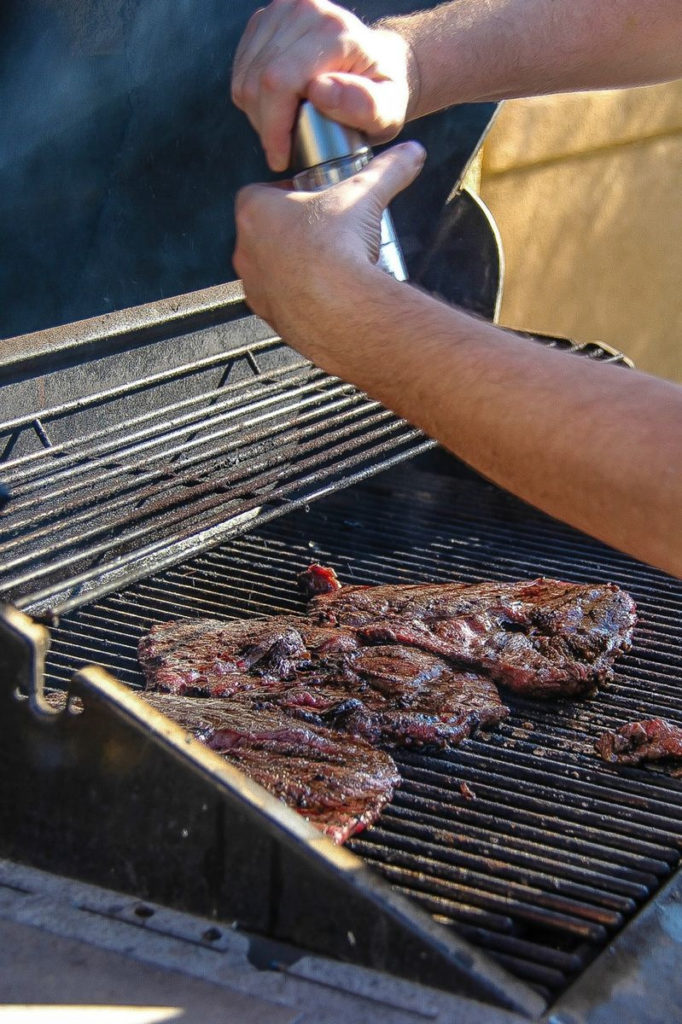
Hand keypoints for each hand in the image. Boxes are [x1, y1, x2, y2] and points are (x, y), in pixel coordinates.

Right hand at [232, 0, 410, 171]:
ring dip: (258, 113)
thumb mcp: (388, 110)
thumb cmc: (384, 92)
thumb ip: (364, 105)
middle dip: (265, 124)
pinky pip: (242, 69)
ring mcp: (283, 10)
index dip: (273, 126)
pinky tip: (277, 107)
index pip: (279, 80)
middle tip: (284, 147)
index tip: (281, 157)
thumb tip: (319, 91)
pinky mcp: (267, 18)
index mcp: (334, 31)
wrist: (379, 62)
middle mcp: (305, 10)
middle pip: (258, 80)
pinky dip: (253, 97)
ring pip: (245, 77)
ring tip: (284, 127)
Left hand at [233, 141, 424, 354]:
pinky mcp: (269, 316)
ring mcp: (255, 287)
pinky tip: (325, 296)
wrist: (340, 308)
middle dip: (290, 232)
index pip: (260, 193)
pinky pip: (280, 303)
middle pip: (263, 232)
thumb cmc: (338, 246)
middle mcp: (245, 249)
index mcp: (255, 210)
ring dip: (292, 267)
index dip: (286, 195)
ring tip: (327, 267)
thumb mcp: (366, 195)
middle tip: (323, 234)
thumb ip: (387, 170)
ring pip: (270, 270)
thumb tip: (411, 152)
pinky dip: (298, 298)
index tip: (313, 201)